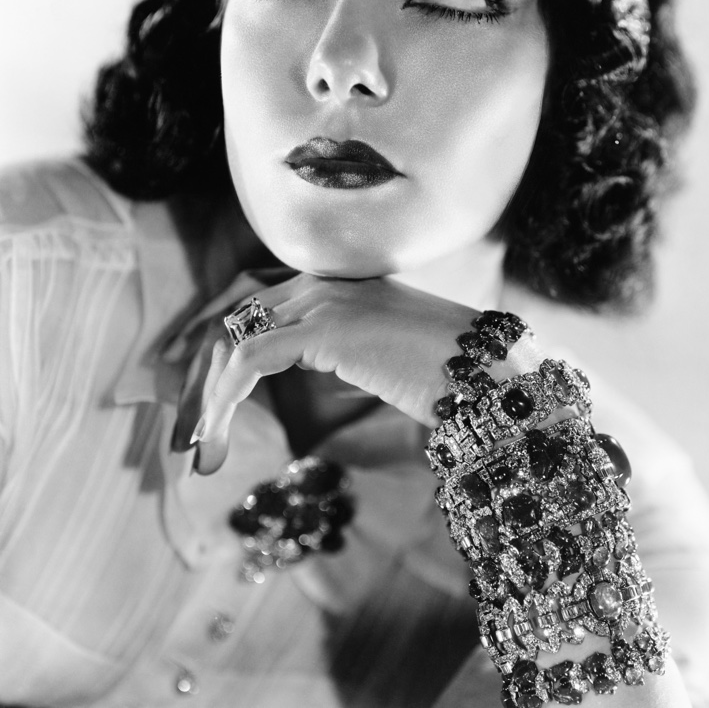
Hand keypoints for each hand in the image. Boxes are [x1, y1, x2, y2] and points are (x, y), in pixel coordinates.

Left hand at [189, 273, 480, 473]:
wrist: (493, 372)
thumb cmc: (448, 374)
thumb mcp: (379, 357)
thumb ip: (340, 351)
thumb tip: (308, 368)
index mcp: (333, 286)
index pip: (254, 309)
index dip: (218, 355)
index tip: (202, 405)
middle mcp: (321, 283)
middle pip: (234, 321)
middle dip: (201, 379)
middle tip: (189, 436)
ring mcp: (324, 300)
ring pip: (235, 341)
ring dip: (208, 399)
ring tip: (201, 452)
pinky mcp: (326, 328)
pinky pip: (250, 360)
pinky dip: (223, 401)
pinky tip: (216, 439)